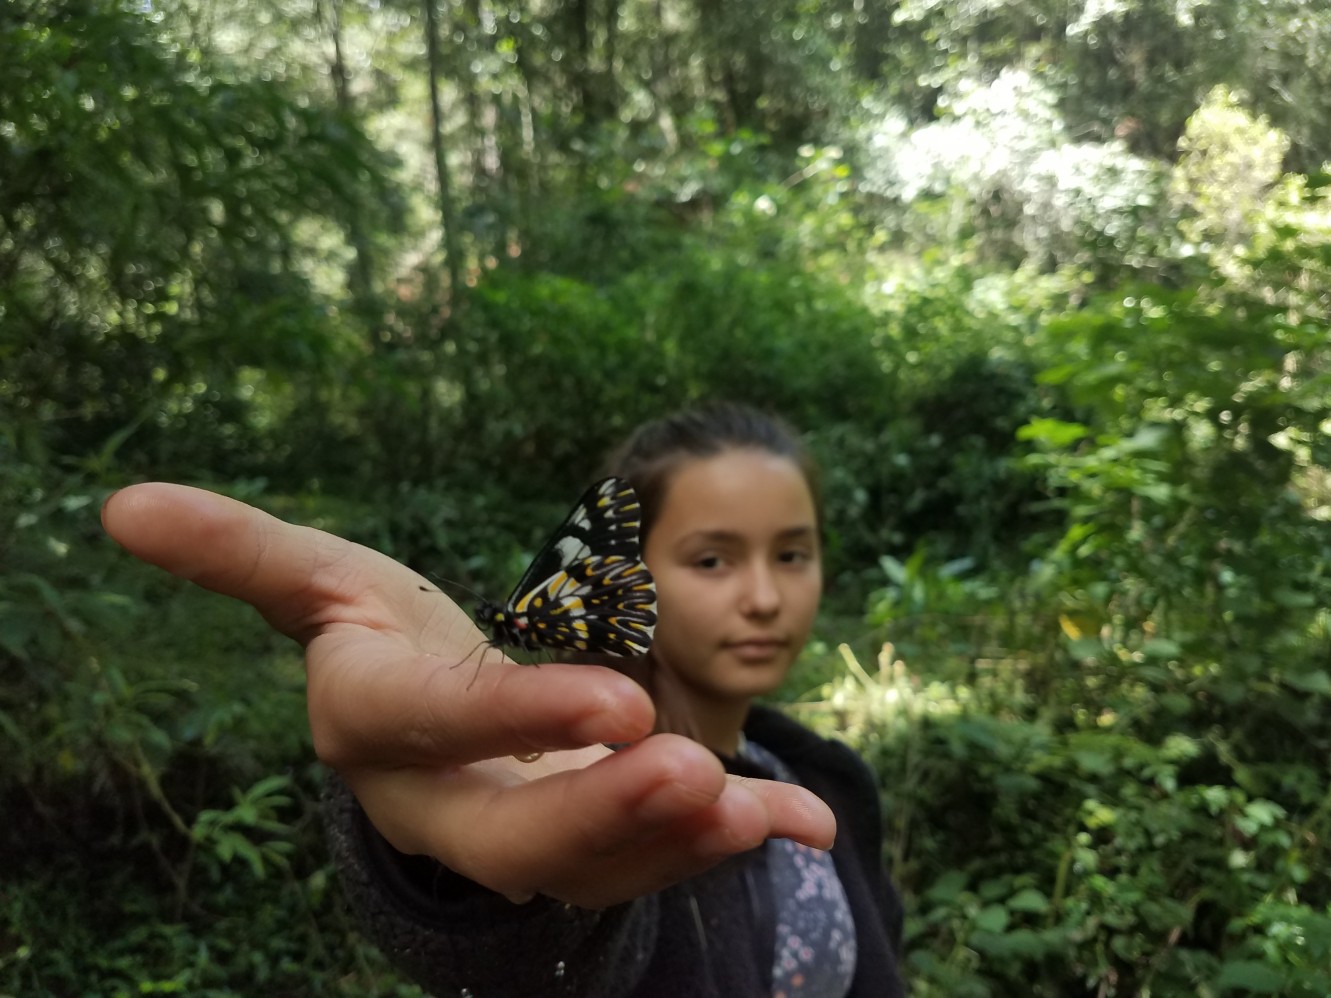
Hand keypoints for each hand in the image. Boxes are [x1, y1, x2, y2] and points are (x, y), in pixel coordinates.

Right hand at [102, 484, 835, 907]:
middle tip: (697, 776)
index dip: (513, 718)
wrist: (421, 724)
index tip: (618, 700)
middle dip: (603, 817)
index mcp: (376, 728)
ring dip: (679, 843)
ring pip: (592, 866)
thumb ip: (238, 549)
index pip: (436, 726)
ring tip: (764, 810)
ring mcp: (515, 835)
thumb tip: (118, 503)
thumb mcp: (318, 581)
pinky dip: (725, 840)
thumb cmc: (374, 637)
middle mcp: (440, 804)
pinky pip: (649, 857)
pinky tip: (799, 818)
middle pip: (512, 837)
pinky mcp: (581, 846)